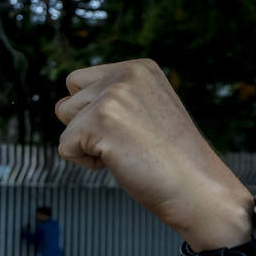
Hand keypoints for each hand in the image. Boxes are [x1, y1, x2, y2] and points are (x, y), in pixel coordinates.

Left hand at [54, 59, 251, 250]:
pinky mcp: (99, 121)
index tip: (133, 128)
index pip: (80, 82)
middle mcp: (125, 74)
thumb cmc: (170, 159)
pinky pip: (65, 147)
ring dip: (87, 145)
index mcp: (138, 68)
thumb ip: (106, 100)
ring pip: (65, 124)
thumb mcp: (143, 111)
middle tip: (129, 141)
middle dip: (86, 127)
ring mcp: (112, 96)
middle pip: (68, 102)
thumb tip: (59, 105)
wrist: (196, 187)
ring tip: (126, 150)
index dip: (96, 113)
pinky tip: (121, 162)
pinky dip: (87, 163)